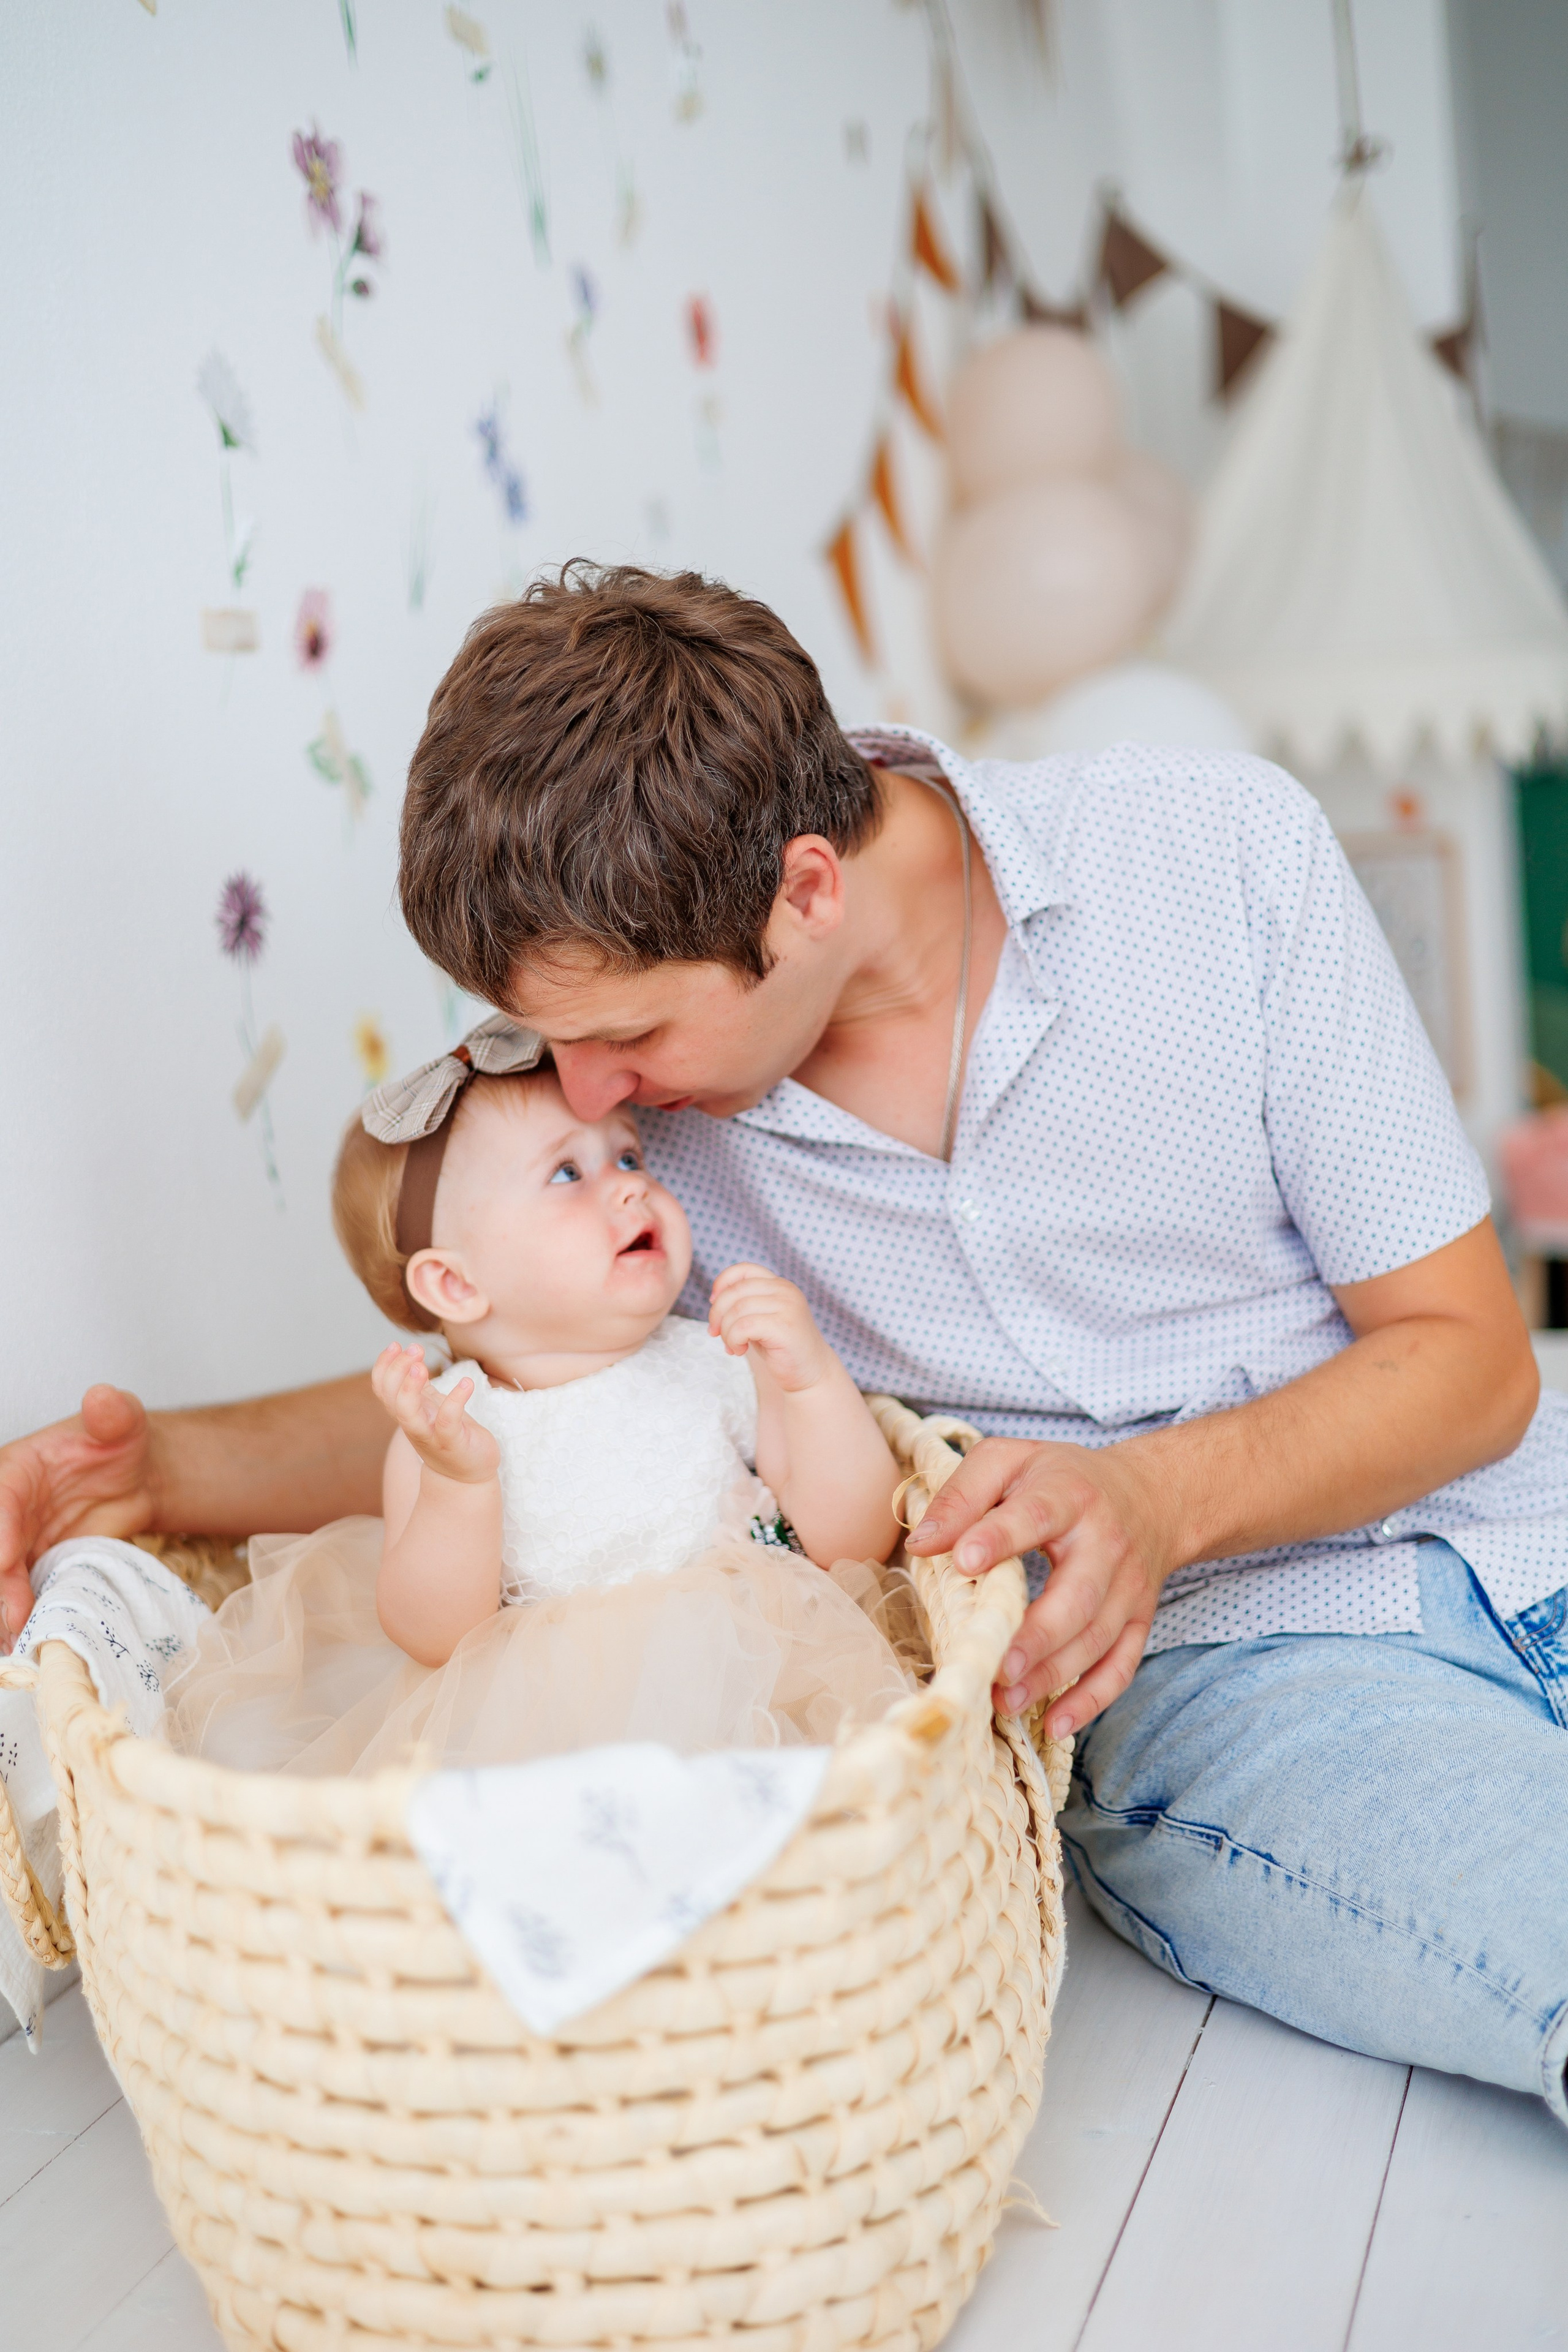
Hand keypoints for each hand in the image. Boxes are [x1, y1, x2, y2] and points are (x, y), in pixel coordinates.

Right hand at [0, 1387, 160, 1652]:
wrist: (135, 1476)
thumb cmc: (118, 1443)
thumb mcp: (124, 1422)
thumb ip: (114, 1413)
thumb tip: (104, 1397)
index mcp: (16, 1469)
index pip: (1, 1497)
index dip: (0, 1528)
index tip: (5, 1556)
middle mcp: (7, 1511)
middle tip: (13, 1615)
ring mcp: (15, 1544)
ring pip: (0, 1579)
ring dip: (3, 1608)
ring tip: (17, 1638)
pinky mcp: (30, 1571)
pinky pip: (15, 1597)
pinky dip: (16, 1620)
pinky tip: (25, 1643)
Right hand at [371, 1345, 499, 1485]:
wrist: (467, 1478)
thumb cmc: (450, 1436)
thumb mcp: (431, 1408)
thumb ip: (420, 1388)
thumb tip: (410, 1359)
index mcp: (408, 1412)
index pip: (382, 1389)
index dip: (382, 1366)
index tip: (395, 1345)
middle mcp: (415, 1424)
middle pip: (391, 1398)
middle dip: (396, 1370)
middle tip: (414, 1349)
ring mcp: (432, 1435)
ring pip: (408, 1414)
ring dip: (410, 1387)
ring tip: (423, 1364)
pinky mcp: (454, 1443)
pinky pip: (448, 1422)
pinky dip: (456, 1400)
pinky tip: (467, 1383)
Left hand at [709, 1265, 833, 1393]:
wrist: (810, 1373)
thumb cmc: (780, 1347)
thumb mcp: (759, 1319)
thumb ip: (743, 1304)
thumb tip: (714, 1299)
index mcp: (779, 1285)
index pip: (744, 1269)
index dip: (722, 1283)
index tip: (714, 1302)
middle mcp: (785, 1290)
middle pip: (735, 1291)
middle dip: (717, 1313)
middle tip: (715, 1333)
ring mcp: (788, 1306)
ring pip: (737, 1310)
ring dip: (726, 1331)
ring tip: (733, 1346)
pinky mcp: (784, 1326)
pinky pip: (744, 1326)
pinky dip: (734, 1340)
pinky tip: (740, 1351)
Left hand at [905, 1437, 1172, 1736]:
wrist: (1152, 1495)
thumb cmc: (1060, 1478)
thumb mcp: (1009, 1461)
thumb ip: (963, 1494)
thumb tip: (922, 1542)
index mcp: (1068, 1495)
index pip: (1034, 1515)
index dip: (998, 1537)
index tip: (962, 1562)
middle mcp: (1106, 1544)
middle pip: (1078, 1595)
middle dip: (1037, 1635)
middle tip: (996, 1665)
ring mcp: (1128, 1588)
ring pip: (1097, 1640)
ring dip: (1053, 1676)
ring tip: (1005, 1700)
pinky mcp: (1138, 1621)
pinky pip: (1121, 1667)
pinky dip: (1091, 1701)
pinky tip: (1054, 1724)